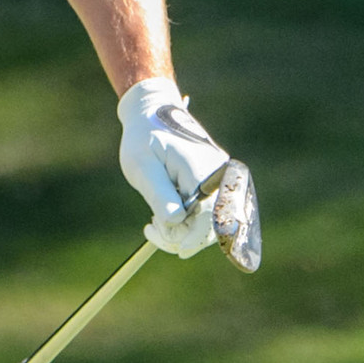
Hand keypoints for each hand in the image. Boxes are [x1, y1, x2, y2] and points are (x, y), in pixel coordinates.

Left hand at [116, 77, 230, 257]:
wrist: (151, 114)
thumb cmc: (144, 138)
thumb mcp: (143, 166)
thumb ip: (160, 194)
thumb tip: (176, 224)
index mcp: (203, 169)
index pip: (208, 215)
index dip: (192, 237)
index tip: (175, 248)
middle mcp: (220, 176)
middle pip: (212, 224)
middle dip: (183, 237)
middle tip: (150, 233)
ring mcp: (220, 181)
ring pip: (209, 223)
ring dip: (183, 232)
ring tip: (153, 224)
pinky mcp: (214, 186)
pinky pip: (206, 214)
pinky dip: (186, 222)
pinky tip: (165, 218)